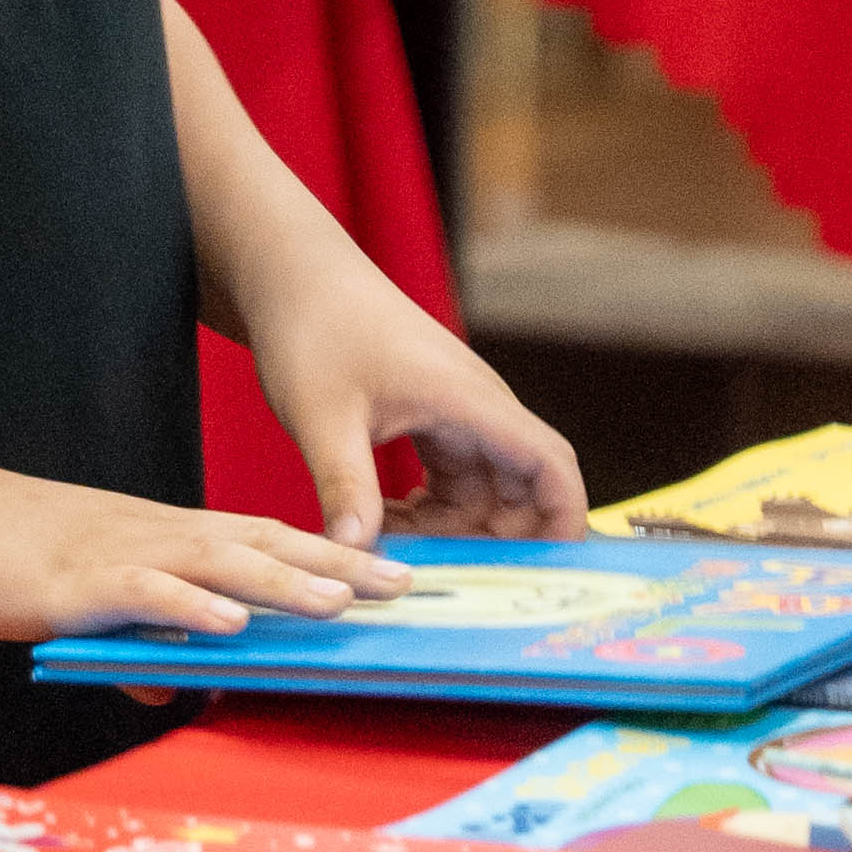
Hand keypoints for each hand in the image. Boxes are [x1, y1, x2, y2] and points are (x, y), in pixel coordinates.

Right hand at [0, 466, 405, 644]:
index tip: (391, 571)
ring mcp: (116, 552)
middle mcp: (152, 534)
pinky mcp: (73, 582)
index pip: (260, 539)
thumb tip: (166, 689)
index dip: (329, 554)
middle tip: (405, 585)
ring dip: (283, 582)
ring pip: (216, 562)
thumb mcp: (80, 603)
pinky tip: (231, 623)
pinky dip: (190, 607)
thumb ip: (132, 643)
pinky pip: (143, 593)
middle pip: (260, 543)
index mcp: (159, 535)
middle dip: (336, 565)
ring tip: (342, 601)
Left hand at [245, 272, 591, 550]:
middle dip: (493, 539)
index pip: (550, 464)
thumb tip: (355, 558)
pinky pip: (448, 475)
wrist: (288, 273)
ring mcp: (452, 409)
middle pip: (520, 487)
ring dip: (449, 527)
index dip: (563, 519)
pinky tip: (381, 522)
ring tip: (390, 548)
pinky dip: (426, 507)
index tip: (550, 570)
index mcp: (469, 400)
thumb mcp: (323, 417)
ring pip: (478, 488)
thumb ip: (345, 487)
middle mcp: (473, 405)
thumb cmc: (312, 327)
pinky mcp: (426, 414)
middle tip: (444, 579)